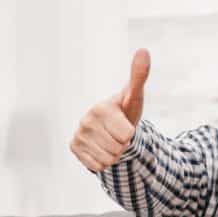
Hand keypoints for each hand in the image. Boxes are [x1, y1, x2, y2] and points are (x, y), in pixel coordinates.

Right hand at [69, 49, 149, 171]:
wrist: (111, 126)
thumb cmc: (126, 110)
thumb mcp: (135, 96)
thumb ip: (139, 76)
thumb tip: (143, 50)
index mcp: (101, 108)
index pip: (126, 135)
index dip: (131, 133)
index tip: (125, 124)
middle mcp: (86, 120)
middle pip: (118, 148)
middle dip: (123, 144)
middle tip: (119, 134)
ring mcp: (78, 134)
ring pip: (108, 159)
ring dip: (114, 154)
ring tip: (112, 140)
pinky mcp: (74, 147)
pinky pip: (97, 165)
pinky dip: (103, 161)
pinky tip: (101, 147)